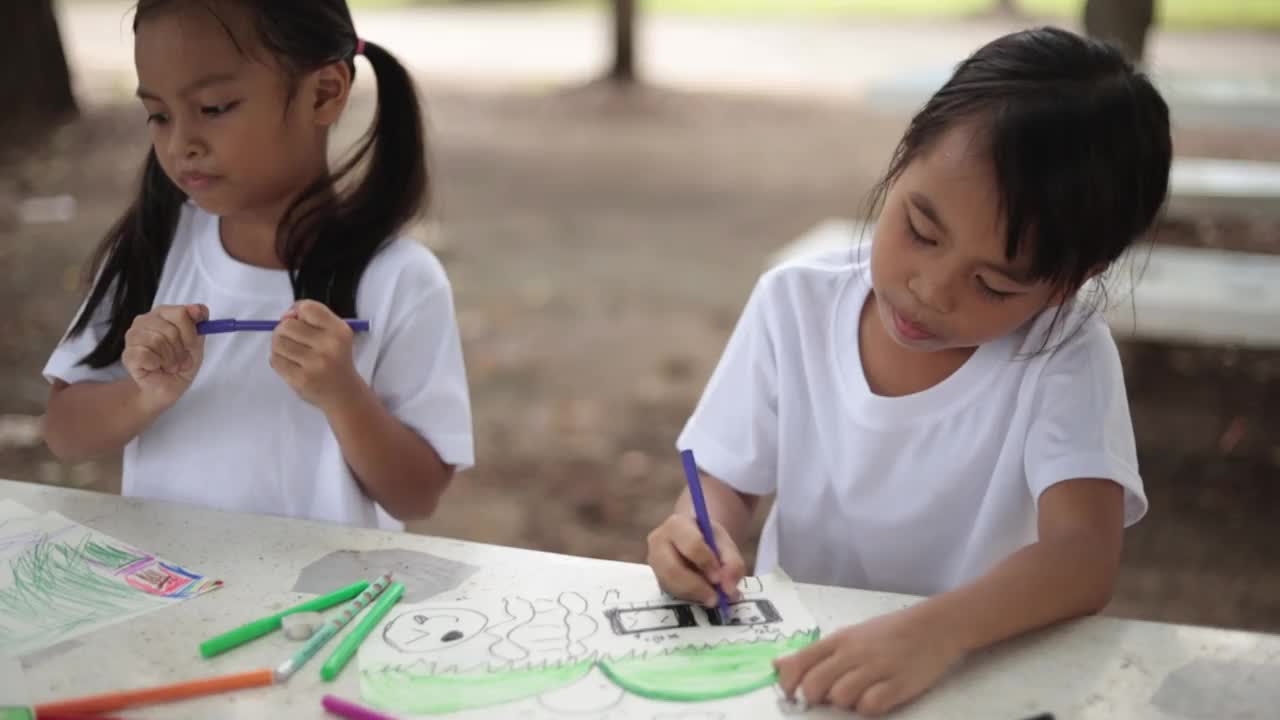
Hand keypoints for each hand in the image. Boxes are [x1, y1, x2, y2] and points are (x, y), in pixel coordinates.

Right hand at [121, 304, 207, 409]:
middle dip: (181, 350)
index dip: (190, 332)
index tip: (192, 345)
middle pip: (170, 329)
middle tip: (181, 360)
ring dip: (170, 359)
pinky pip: (145, 355)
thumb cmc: (181, 362)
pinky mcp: (127, 354)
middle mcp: (144, 321)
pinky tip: (156, 367)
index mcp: (163, 313)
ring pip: (157, 341)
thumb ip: (199, 323)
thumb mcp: (197, 342)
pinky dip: (157, 365)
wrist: (168, 387)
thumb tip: (198, 309)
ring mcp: (132, 336)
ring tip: (170, 366)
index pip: (180, 312)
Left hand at [270, 300, 362, 410]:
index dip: (297, 311)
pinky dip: (277, 359)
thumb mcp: (334, 334)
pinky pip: (275, 360)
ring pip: (278, 342)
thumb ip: (312, 318)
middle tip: (292, 340)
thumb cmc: (335, 359)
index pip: (308, 308)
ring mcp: (315, 364)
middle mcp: (329, 346)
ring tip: (290, 352)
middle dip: (284, 330)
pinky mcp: (301, 379)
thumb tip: (285, 316)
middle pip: (287, 325)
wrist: (344, 394)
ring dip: (278, 345)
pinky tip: (289, 363)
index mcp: (339, 331)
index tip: (300, 321)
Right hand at [646, 513, 745, 606]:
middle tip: (716, 598)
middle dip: (696, 586)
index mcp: (677, 524)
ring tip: (712, 598)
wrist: (696, 538)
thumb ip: (733, 564)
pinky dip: (689, 597)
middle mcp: (659, 541)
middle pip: (672, 569)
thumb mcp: (726, 545)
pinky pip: (671, 592)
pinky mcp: (657, 577)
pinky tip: (702, 595)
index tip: (719, 578)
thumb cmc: (709, 539)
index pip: (691, 544)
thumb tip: (729, 590)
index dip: (706, 563)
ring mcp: (654, 561)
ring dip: (693, 595)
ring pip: (669, 584)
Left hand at [773, 605, 964, 715]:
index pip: (801, 661)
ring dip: (843, 703)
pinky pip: (871, 706)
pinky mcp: (899, 684)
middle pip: (816, 684)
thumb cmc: (887, 633)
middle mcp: (854, 652)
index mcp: (839, 640)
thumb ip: (816, 654)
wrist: (934, 626)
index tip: (790, 693)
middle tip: (826, 699)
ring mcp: (877, 668)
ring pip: (841, 696)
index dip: (789, 682)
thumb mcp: (849, 636)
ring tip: (855, 696)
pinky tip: (875, 699)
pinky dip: (868, 708)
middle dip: (813, 698)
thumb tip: (777, 666)